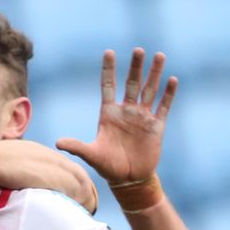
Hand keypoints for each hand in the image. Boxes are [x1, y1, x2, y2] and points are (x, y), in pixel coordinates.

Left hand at [56, 48, 176, 183]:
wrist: (129, 179)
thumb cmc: (108, 166)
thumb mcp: (91, 155)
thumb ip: (76, 147)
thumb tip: (57, 143)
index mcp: (109, 114)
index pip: (108, 86)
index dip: (108, 70)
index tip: (109, 52)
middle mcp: (126, 111)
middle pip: (131, 83)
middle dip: (135, 67)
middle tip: (138, 50)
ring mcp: (142, 117)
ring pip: (149, 90)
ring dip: (154, 74)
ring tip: (158, 56)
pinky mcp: (156, 126)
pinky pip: (163, 106)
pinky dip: (168, 94)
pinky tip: (172, 80)